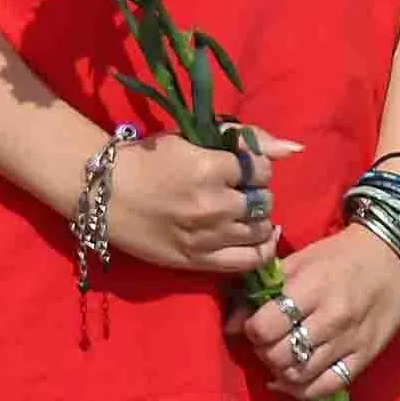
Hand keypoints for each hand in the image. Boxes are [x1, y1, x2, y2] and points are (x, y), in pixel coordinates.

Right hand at [108, 125, 290, 276]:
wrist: (105, 194)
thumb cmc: (150, 159)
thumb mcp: (195, 138)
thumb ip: (245, 139)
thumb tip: (294, 149)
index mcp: (211, 168)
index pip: (262, 170)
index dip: (257, 168)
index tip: (242, 168)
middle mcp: (213, 205)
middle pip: (264, 201)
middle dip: (257, 194)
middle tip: (240, 191)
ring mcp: (206, 237)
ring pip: (259, 231)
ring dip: (258, 220)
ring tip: (243, 213)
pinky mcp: (197, 261)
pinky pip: (247, 262)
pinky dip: (261, 250)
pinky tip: (260, 238)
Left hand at [240, 222, 399, 400]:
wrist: (395, 254)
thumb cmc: (341, 254)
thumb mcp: (299, 261)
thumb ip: (262, 291)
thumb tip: (229, 326)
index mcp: (313, 287)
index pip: (265, 327)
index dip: (253, 329)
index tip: (259, 322)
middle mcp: (331, 318)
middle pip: (278, 355)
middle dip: (265, 351)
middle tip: (271, 340)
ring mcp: (350, 341)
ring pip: (298, 375)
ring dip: (281, 370)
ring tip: (284, 355)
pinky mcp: (365, 357)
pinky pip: (326, 387)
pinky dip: (302, 390)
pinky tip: (292, 380)